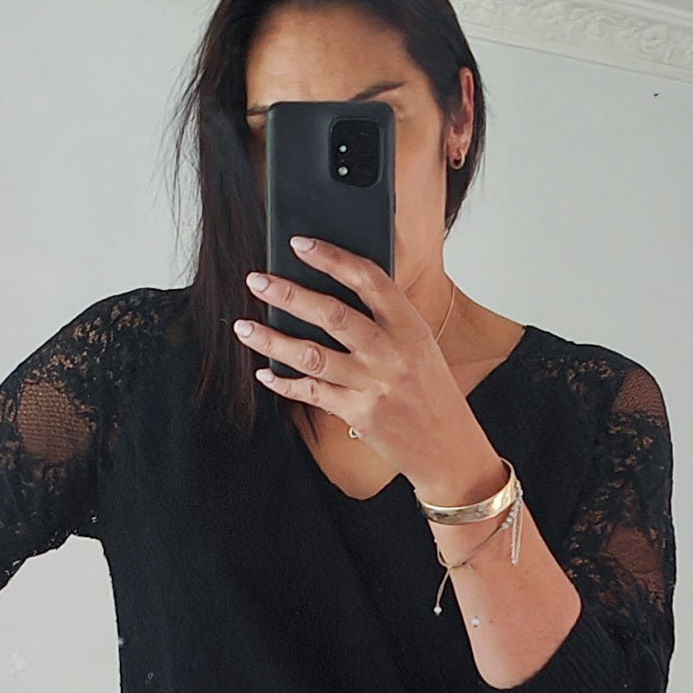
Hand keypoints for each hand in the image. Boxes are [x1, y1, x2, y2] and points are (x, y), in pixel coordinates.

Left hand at [234, 238, 500, 502]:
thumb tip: (333, 289)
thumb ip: (385, 320)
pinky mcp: (359, 415)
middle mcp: (391, 353)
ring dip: (272, 340)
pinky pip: (313, 393)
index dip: (332, 258)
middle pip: (332, 315)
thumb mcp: (420, 346)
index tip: (300, 243)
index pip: (368, 280)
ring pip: (312, 355)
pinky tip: (265, 372)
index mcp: (410, 326)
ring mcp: (373, 386)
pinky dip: (285, 383)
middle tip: (257, 280)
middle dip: (289, 294)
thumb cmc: (431, 391)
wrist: (449, 449)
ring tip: (243, 326)